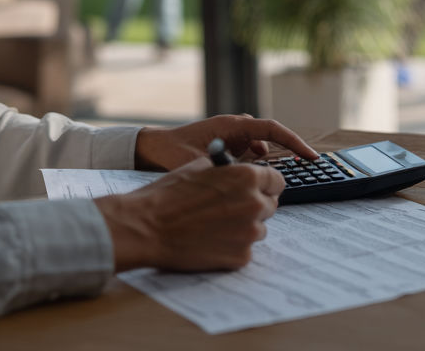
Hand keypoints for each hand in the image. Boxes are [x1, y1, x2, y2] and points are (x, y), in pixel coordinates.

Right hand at [94, 157, 283, 271]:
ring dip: (244, 225)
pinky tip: (211, 240)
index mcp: (247, 178)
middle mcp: (254, 204)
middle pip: (270, 204)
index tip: (258, 187)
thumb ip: (228, 169)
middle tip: (232, 206)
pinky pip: (245, 248)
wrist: (147, 227)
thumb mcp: (200, 167)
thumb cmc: (169, 194)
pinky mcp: (241, 257)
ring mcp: (249, 234)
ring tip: (216, 224)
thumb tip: (238, 172)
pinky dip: (233, 245)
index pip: (277, 180)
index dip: (266, 183)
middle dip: (255, 203)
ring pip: (259, 227)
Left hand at [134, 114, 317, 171]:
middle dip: (283, 157)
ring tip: (262, 185)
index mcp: (232, 125)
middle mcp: (236, 127)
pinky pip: (250, 155)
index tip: (311, 157)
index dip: (294, 142)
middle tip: (290, 178)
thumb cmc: (173, 152)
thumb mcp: (198, 162)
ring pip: (261, 149)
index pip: (273, 129)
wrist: (154, 148)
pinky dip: (253, 168)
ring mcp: (233, 135)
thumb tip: (244, 180)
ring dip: (264, 166)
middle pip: (270, 139)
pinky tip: (243, 183)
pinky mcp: (229, 145)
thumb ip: (222, 169)